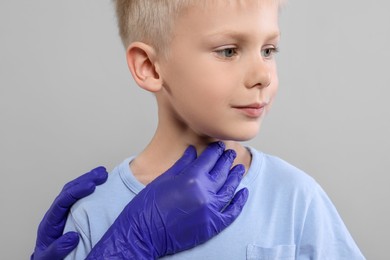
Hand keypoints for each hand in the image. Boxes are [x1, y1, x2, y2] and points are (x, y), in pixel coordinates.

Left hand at [31, 167, 107, 259]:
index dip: (77, 191)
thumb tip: (73, 237)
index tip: (92, 186)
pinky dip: (90, 186)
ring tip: (103, 173)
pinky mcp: (73, 212)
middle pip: (69, 189)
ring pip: (74, 189)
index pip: (63, 200)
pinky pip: (80, 196)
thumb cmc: (48, 259)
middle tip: (102, 174)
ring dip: (88, 179)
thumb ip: (58, 249)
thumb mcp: (49, 258)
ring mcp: (65, 210)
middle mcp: (57, 212)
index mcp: (51, 221)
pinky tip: (100, 183)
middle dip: (85, 179)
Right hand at [87, 142, 248, 258]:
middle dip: (227, 160)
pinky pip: (231, 212)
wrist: (142, 233)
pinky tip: (243, 193)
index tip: (219, 146)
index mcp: (191, 177)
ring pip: (230, 189)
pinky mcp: (212, 225)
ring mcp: (210, 209)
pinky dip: (239, 202)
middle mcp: (204, 192)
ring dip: (236, 177)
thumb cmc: (148, 206)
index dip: (215, 150)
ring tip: (239, 169)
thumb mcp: (163, 179)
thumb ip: (182, 164)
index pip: (209, 158)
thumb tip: (192, 150)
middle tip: (230, 153)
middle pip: (222, 171)